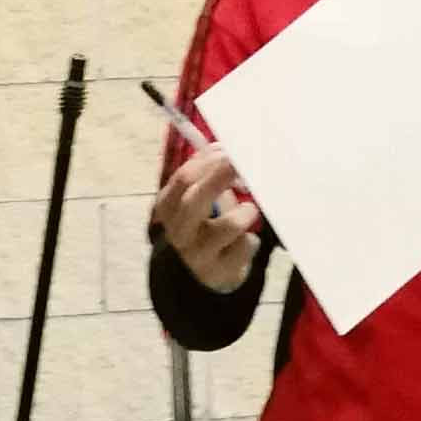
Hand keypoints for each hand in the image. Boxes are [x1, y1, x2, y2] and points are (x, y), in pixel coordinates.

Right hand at [153, 140, 262, 294]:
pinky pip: (244, 246)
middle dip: (222, 177)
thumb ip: (208, 173)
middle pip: (196, 199)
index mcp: (168, 207)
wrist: (203, 275)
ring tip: (250, 211)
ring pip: (228, 226)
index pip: (183, 179)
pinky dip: (251, 240)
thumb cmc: (204, 227)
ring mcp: (197, 253)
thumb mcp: (198, 199)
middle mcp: (179, 231)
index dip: (208, 161)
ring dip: (245, 213)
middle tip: (243, 164)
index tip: (229, 150)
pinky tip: (246, 241)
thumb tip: (228, 145)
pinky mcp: (219, 270)